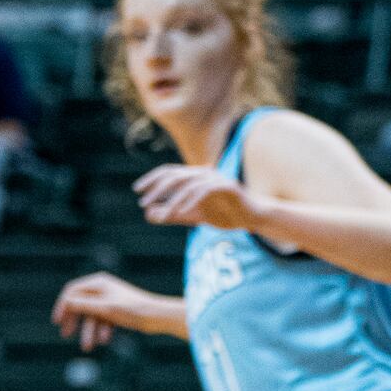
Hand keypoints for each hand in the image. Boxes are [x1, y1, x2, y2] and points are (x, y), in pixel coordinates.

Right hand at [52, 268, 150, 350]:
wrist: (157, 317)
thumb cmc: (132, 309)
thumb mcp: (104, 308)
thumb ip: (83, 305)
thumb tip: (65, 302)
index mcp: (98, 282)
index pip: (72, 291)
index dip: (63, 305)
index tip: (57, 321)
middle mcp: (102, 289)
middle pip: (80, 304)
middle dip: (74, 320)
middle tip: (65, 334)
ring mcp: (109, 300)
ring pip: (92, 315)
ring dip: (89, 331)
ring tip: (88, 347)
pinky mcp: (116, 311)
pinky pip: (102, 321)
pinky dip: (101, 330)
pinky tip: (105, 340)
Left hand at [134, 164, 257, 230]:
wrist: (253, 218)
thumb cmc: (224, 214)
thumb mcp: (193, 216)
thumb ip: (172, 214)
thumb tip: (148, 214)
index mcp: (195, 177)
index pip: (168, 172)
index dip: (152, 179)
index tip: (137, 190)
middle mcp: (203, 173)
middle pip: (174, 176)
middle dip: (156, 189)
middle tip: (142, 202)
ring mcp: (216, 178)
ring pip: (188, 184)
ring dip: (172, 199)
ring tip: (162, 214)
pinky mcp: (228, 186)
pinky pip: (205, 190)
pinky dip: (191, 200)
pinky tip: (181, 211)